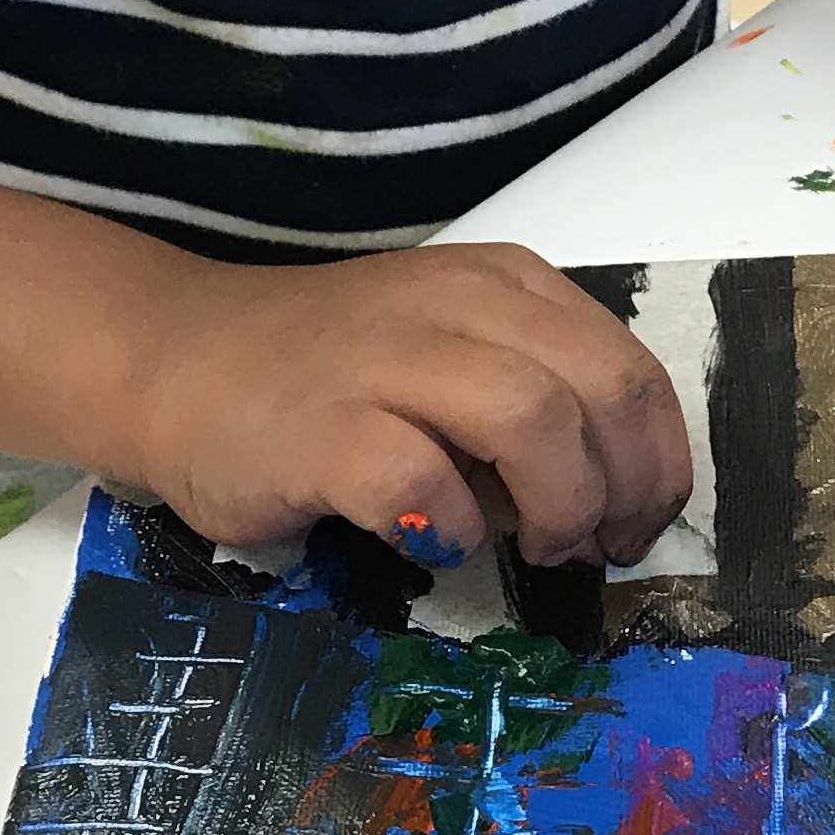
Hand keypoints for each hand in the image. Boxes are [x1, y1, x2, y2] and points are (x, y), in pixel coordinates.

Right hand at [122, 243, 692, 565]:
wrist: (176, 360)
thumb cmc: (329, 378)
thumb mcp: (455, 358)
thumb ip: (535, 404)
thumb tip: (611, 503)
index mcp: (503, 286)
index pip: (631, 367)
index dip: (657, 460)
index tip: (639, 522)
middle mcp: (455, 306)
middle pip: (602, 388)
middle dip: (623, 486)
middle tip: (592, 545)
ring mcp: (384, 360)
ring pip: (532, 418)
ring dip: (557, 503)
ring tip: (532, 547)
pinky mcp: (320, 429)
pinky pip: (420, 480)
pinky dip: (448, 527)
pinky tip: (431, 541)